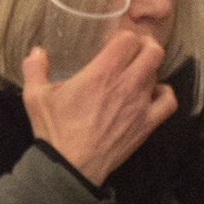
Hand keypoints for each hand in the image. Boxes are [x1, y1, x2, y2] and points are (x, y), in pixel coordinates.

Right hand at [21, 27, 173, 184]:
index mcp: (101, 73)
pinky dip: (165, 94)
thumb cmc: (55, 131)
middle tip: (136, 50)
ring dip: (150, 70)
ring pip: (159, 74)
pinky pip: (169, 101)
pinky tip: (153, 94)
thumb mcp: (35, 96)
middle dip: (146, 46)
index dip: (125, 36)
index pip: (129, 39)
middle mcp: (125, 84)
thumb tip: (36, 51)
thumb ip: (34, 68)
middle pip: (153, 51)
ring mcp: (140, 105)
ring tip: (139, 73)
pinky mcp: (147, 124)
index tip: (118, 41)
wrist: (70, 167)